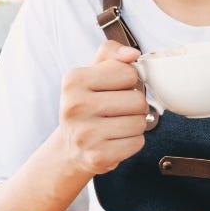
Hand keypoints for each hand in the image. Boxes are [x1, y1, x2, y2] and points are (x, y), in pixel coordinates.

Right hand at [57, 40, 148, 176]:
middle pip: (137, 99)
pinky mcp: (98, 156)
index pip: (128, 73)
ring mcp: (85, 134)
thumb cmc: (86, 105)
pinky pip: (137, 143)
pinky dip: (132, 142)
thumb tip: (132, 54)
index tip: (114, 89)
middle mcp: (75, 107)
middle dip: (134, 105)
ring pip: (139, 122)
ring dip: (135, 124)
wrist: (70, 149)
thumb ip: (110, 53)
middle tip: (117, 110)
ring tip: (116, 125)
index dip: (128, 81)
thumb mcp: (91, 73)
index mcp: (73, 80)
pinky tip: (115, 140)